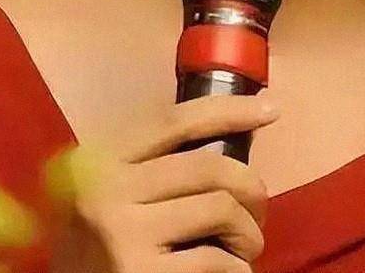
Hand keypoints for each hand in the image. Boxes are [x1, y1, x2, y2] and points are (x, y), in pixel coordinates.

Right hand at [47, 92, 279, 272]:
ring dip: (248, 233)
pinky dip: (236, 269)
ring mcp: (123, 236)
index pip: (174, 121)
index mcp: (99, 162)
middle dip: (251, 187)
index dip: (229, 110)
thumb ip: (147, 169)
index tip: (270, 108)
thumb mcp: (107, 196)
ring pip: (221, 208)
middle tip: (257, 212)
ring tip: (244, 249)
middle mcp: (107, 192)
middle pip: (209, 166)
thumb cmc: (94, 253)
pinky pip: (216, 260)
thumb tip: (227, 141)